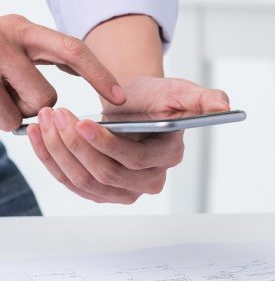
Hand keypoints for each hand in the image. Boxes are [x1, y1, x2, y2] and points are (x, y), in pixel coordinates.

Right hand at [0, 15, 124, 131]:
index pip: (74, 51)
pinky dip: (2, 118)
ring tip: (0, 95)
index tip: (121, 98)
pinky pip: (5, 119)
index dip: (100, 76)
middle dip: (42, 107)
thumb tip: (80, 68)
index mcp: (25, 29)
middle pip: (49, 95)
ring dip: (16, 114)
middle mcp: (8, 39)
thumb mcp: (14, 42)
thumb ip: (46, 52)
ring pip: (27, 111)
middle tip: (19, 96)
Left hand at [27, 77, 229, 203]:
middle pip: (108, 174)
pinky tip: (43, 137)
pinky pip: (75, 183)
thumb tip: (224, 105)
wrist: (135, 102)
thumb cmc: (156, 96)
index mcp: (169, 154)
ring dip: (61, 152)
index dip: (107, 145)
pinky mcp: (105, 189)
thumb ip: (202, 97)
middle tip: (58, 117)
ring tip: (49, 122)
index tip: (83, 123)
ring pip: (87, 181)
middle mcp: (151, 178)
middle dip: (77, 147)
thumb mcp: (178, 90)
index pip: (136, 160)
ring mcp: (127, 188)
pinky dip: (54, 161)